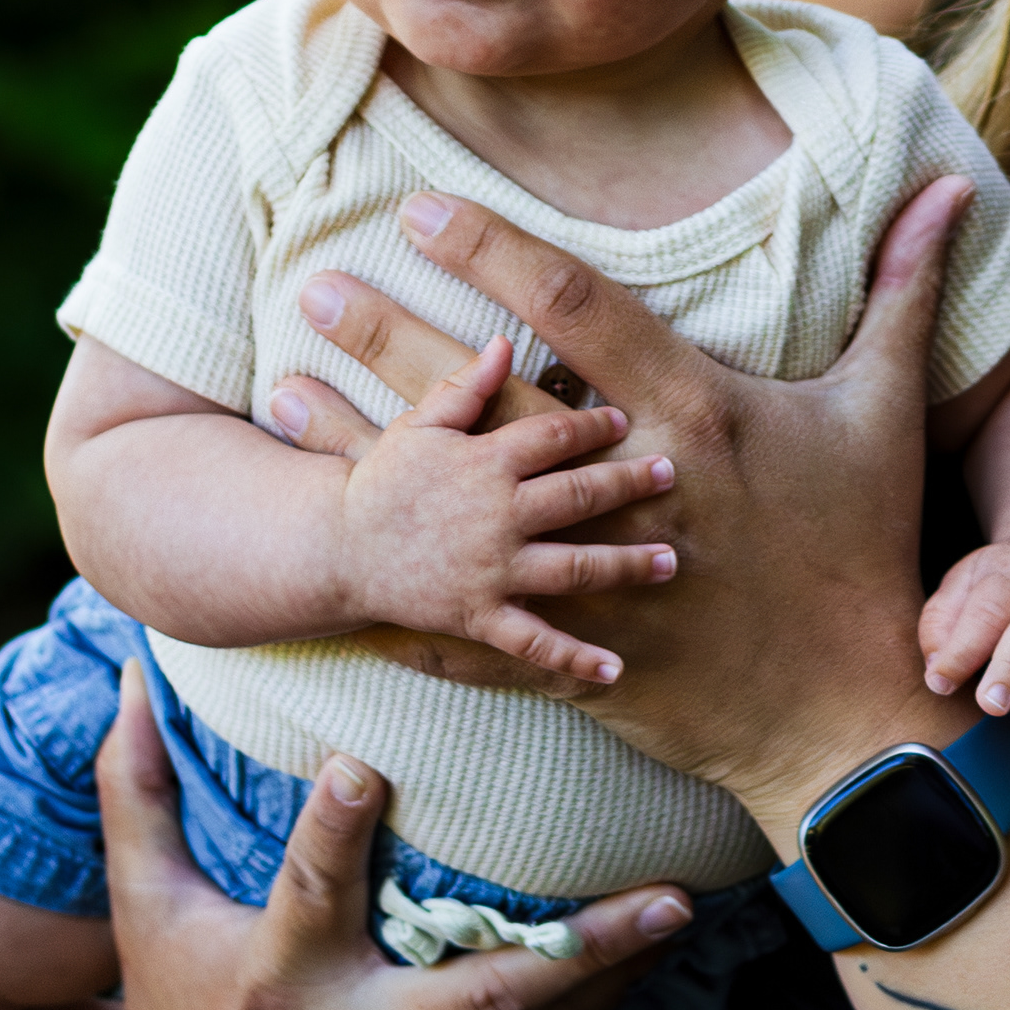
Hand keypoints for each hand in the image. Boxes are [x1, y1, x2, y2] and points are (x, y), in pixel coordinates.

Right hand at [93, 660, 691, 1009]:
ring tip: (677, 914)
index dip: (330, 828)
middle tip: (668, 894)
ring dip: (607, 981)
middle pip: (474, 995)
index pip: (307, 891)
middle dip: (579, 948)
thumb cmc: (176, 997)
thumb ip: (139, 792)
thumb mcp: (146, 903)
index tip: (358, 765)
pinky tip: (635, 970)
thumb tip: (128, 673)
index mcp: (275, 977)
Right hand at [261, 338, 677, 684]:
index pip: (556, 435)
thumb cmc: (384, 482)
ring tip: (670, 561)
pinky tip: (616, 668)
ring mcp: (492, 570)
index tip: (627, 421)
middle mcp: (497, 516)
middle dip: (631, 484)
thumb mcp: (421, 425)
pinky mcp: (481, 616)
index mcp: (485, 462)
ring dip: (626, 564)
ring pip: (575, 567)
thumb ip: (466, 384)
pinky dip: (576, 659)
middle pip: (580, 495)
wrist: (336, 550)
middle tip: (673, 475)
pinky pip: (536, 642)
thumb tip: (506, 341)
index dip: (595, 425)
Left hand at [292, 180, 975, 838]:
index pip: (574, 308)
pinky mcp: (564, 653)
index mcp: (694, 413)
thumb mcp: (887, 414)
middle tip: (308, 287)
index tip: (422, 207)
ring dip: (357, 448)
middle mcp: (627, 487)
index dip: (494, 251)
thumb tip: (954, 190)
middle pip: (480, 399)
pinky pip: (454, 615)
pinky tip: (312, 548)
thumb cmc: (868, 554)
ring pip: (444, 502)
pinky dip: (381, 583)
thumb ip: (903, 293)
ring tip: (274, 397)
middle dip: (388, 339)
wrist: (851, 717)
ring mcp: (587, 577)